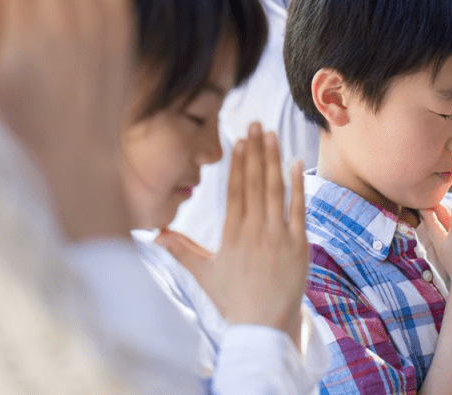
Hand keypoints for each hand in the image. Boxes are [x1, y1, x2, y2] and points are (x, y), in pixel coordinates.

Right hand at [157, 123, 309, 343]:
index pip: (235, 191)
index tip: (240, 140)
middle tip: (257, 124)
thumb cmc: (232, 300)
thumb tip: (154, 234)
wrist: (263, 327)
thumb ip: (180, 249)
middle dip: (256, 151)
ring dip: (273, 160)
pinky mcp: (298, 246)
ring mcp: (278, 238)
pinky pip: (298, 210)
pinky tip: (294, 163)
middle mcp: (254, 232)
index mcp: (231, 235)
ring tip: (273, 134)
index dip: (238, 163)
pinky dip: (296, 186)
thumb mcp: (203, 273)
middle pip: (255, 183)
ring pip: (275, 191)